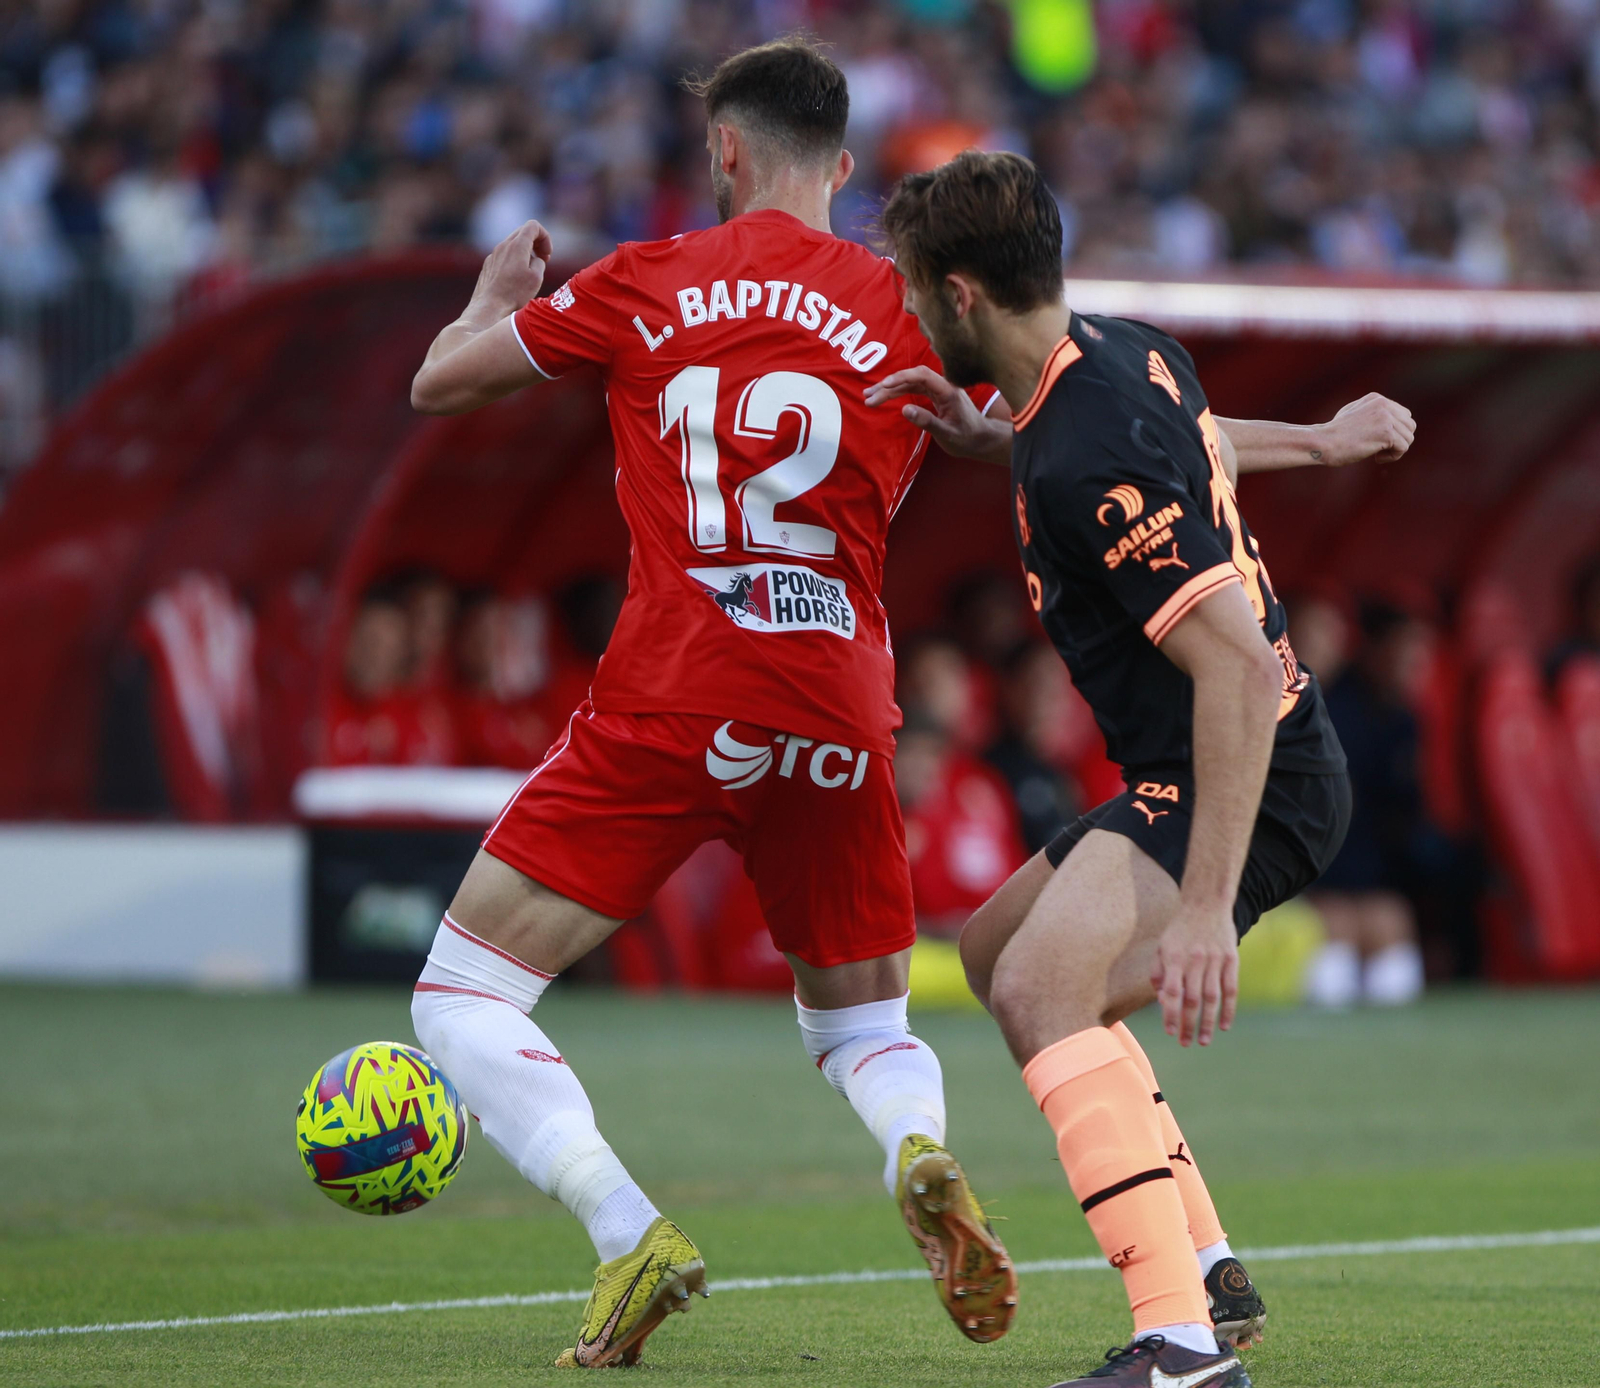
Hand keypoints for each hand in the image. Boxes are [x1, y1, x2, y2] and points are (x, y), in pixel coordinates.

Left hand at [469, 220, 553, 319]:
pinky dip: (514, 260)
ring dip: (526, 252)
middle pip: (523, 232)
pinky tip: (516, 278)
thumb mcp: (537, 278)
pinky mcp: (488, 264)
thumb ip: (540, 262)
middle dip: (537, 243)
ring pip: (513, 244)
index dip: (545, 237)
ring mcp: (494, 254)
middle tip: (543, 259)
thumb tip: (536, 260)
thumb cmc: (514, 294)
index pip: (534, 226)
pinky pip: (504, 255)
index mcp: (517, 245)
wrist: (489, 306)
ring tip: (531, 270)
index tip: (547, 254)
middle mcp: (504, 246)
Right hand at [865, 366, 1011, 465]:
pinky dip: (898, 392)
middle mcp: (942, 386)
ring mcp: (938, 390)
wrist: (981, 440)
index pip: (920, 376)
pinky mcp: (935, 396)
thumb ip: (927, 421)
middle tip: (868, 396)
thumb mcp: (947, 434)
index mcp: (947, 390)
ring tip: (870, 397)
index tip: (883, 386)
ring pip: (910, 383)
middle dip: (889, 385)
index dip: (900, 378)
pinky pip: (913, 389)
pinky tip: (885, 396)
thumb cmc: (967, 438)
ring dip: (890, 389)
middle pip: (911, 377)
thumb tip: (904, 410)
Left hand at [1151, 902, 1237, 1046]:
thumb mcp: (1162, 946)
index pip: (1172, 992)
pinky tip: (1225, 1025)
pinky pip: (1231, 989)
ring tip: (1203, 1041)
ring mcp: (1215, 960)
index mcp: (1174, 957)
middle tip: (1186, 1043)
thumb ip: (1158, 973)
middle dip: (1188, 1025)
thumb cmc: (1180, 929)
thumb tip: (1163, 1000)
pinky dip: (1229, 1009)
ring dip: (1208, 1022)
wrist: (1206, 904)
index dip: (1170, 1014)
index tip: (1170, 1032)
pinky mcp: (1232, 959)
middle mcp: (1195, 960)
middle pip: (1192, 999)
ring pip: (1212, 998)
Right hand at [1316, 393, 1414, 467]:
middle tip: (1380, 449)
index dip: (1396, 431)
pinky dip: (1393, 457)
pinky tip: (1377, 458)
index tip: (1378, 441)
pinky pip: (1404, 447)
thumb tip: (1389, 421)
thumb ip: (1371, 413)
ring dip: (1395, 450)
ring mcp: (1386, 418)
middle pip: (1410, 425)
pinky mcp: (1386, 433)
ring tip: (1378, 455)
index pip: (1404, 415)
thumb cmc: (1333, 434)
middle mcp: (1384, 405)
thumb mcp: (1352, 414)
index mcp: (1377, 399)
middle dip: (1398, 440)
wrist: (1323, 443)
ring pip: (1409, 437)